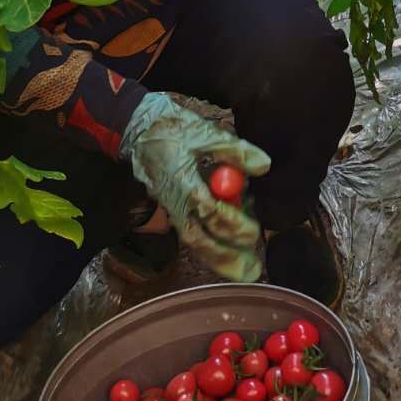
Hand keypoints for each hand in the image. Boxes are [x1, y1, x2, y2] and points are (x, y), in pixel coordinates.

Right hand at [120, 93, 269, 280]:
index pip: (208, 210)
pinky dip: (211, 246)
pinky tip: (230, 251)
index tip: (254, 232)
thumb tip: (264, 166)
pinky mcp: (173, 208)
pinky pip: (192, 233)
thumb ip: (235, 150)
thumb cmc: (170, 128)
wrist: (136, 128)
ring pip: (194, 241)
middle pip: (199, 239)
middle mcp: (175, 201)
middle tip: (251, 272)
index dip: (232, 224)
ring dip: (219, 258)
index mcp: (182, 181)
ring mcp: (172, 208)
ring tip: (246, 271)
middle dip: (225, 257)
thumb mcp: (204, 132)